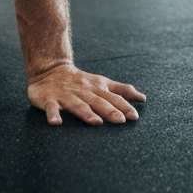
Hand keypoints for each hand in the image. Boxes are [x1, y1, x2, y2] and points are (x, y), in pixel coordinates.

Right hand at [27, 63, 145, 125]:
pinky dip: (53, 115)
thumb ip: (121, 90)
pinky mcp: (49, 99)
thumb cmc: (80, 81)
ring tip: (96, 122)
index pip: (113, 97)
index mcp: (96, 88)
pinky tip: (56, 123)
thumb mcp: (102, 82)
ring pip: (77, 104)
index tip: (134, 116)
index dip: (124, 106)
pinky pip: (51, 108)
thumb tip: (143, 98)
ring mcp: (66, 95)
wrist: (50, 69)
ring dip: (86, 113)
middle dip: (109, 110)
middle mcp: (83, 91)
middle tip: (121, 120)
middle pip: (97, 101)